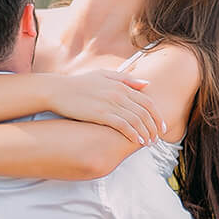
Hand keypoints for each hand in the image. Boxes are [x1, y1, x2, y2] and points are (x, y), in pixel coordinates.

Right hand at [42, 69, 165, 142]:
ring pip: (136, 120)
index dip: (157, 116)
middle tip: (156, 139)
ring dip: (145, 133)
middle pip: (145, 112)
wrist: (58, 90)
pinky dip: (133, 133)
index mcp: (121, 85)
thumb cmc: (80, 84)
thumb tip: (146, 84)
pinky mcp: (101, 114)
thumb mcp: (104, 75)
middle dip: (153, 127)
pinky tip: (137, 141)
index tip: (161, 127)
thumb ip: (126, 80)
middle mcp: (119, 93)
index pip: (147, 102)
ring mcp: (110, 103)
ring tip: (148, 143)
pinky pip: (123, 125)